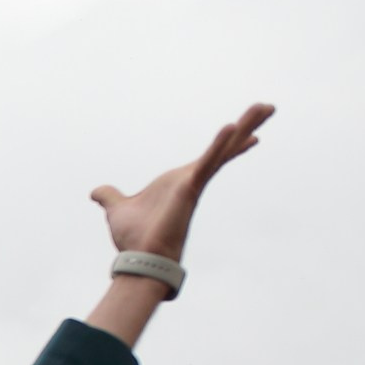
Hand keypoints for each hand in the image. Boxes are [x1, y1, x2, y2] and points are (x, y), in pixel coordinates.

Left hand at [90, 103, 272, 262]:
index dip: (227, 143)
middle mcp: (192, 179)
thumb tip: (96, 192)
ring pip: (224, 149)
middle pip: (224, 147)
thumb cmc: (134, 237)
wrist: (139, 257)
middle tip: (268, 107)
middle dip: (247, 127)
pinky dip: (219, 145)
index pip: (209, 157)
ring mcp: (195, 182)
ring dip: (245, 127)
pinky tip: (231, 126)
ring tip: (266, 107)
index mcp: (180, 181)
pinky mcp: (191, 187)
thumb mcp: (117, 208)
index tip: (241, 129)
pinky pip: (208, 162)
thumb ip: (110, 197)